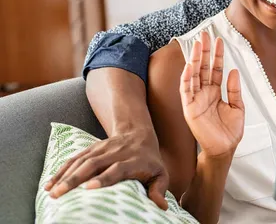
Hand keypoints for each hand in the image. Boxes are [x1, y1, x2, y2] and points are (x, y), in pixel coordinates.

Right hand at [44, 130, 169, 209]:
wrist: (139, 133)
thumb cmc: (150, 160)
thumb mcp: (160, 174)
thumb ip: (159, 189)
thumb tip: (160, 207)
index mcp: (132, 161)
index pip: (117, 168)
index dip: (104, 177)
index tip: (90, 188)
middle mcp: (115, 153)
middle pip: (93, 164)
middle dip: (75, 179)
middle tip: (60, 194)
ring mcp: (101, 149)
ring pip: (81, 160)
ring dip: (64, 175)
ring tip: (51, 192)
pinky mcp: (91, 149)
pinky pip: (74, 158)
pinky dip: (61, 170)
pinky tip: (49, 183)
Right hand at [180, 31, 244, 157]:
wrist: (224, 149)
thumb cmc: (230, 131)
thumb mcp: (238, 107)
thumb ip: (234, 89)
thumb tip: (233, 71)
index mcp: (216, 92)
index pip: (215, 69)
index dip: (217, 55)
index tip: (218, 41)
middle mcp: (204, 93)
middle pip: (203, 68)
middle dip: (204, 51)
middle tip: (205, 35)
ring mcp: (196, 99)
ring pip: (194, 75)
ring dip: (195, 60)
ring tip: (197, 45)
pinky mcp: (190, 108)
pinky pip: (186, 90)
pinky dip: (187, 78)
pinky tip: (189, 66)